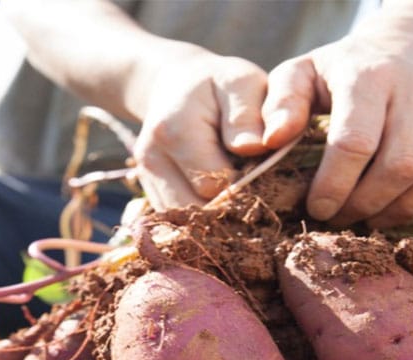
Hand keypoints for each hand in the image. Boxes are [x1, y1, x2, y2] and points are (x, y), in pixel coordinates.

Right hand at [131, 50, 270, 208]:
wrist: (176, 86)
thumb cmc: (218, 85)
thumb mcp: (240, 82)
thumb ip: (248, 113)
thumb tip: (254, 147)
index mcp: (175, 130)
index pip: (216, 184)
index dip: (248, 184)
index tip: (265, 169)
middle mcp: (151, 159)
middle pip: (198, 210)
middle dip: (232, 206)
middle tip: (258, 187)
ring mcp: (146, 179)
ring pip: (186, 224)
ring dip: (217, 217)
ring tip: (240, 193)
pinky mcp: (149, 193)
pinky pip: (179, 223)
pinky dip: (203, 219)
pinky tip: (221, 198)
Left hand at [260, 26, 412, 228]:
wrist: (412, 39)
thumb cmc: (345, 69)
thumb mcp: (302, 74)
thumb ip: (280, 104)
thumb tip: (268, 141)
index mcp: (368, 75)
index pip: (354, 143)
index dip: (334, 187)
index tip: (317, 209)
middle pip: (402, 164)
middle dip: (368, 204)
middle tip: (346, 218)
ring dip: (412, 206)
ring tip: (380, 215)